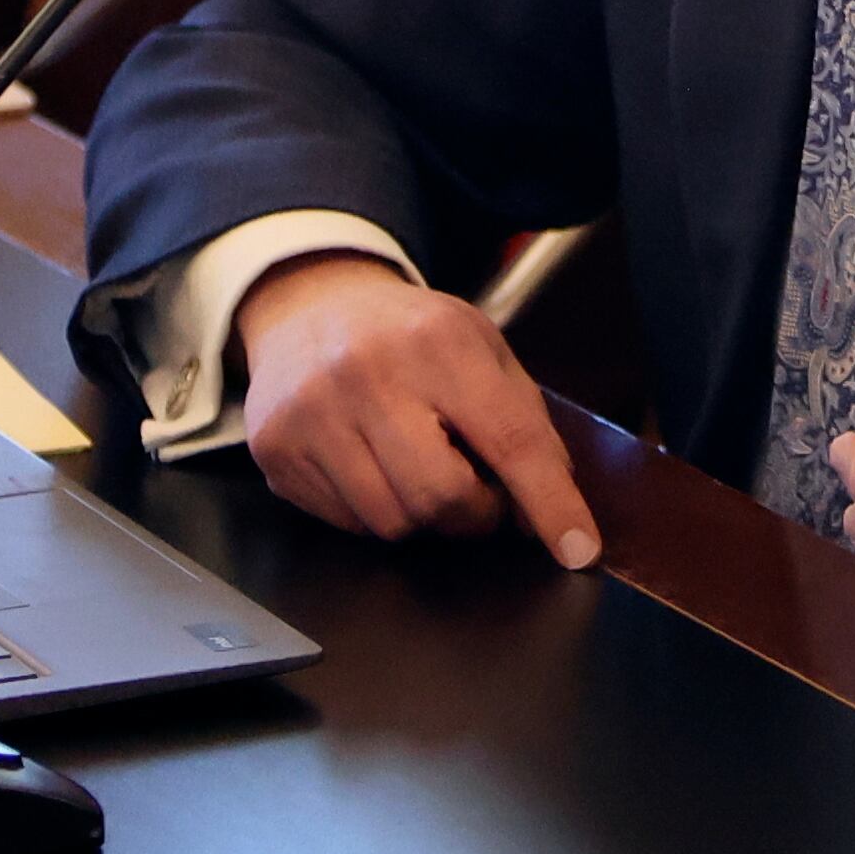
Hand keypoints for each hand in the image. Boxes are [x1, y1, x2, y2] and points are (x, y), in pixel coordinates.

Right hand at [230, 249, 602, 565]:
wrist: (310, 304)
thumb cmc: (408, 334)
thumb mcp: (481, 349)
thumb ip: (524, 422)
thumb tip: (553, 510)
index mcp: (439, 342)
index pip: (509, 438)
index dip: (551, 503)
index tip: (579, 548)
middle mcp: (368, 373)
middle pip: (442, 497)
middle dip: (476, 515)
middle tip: (481, 496)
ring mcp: (313, 413)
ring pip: (391, 523)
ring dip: (424, 518)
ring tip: (423, 471)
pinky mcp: (275, 449)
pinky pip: (345, 524)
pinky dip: (375, 513)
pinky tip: (374, 468)